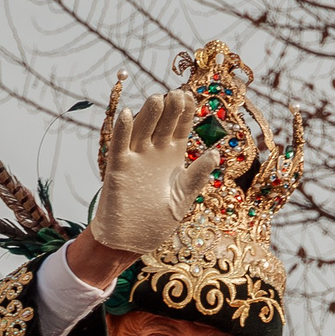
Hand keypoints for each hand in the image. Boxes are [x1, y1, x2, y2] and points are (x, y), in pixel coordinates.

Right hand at [87, 84, 219, 258]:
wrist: (132, 241)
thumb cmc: (159, 220)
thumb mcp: (183, 197)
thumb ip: (197, 175)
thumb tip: (216, 154)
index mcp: (173, 157)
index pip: (180, 129)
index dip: (185, 113)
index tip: (190, 96)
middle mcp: (154, 152)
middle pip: (162, 124)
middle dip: (170, 110)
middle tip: (176, 94)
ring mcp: (136, 158)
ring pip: (142, 130)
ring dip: (149, 114)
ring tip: (157, 99)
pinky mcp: (118, 168)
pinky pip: (120, 145)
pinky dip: (124, 130)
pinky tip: (129, 115)